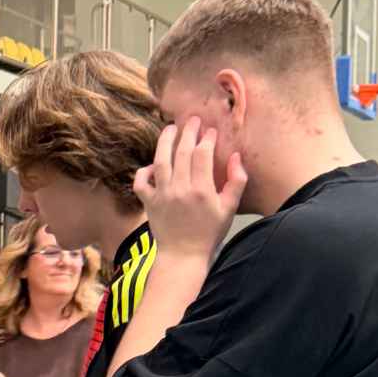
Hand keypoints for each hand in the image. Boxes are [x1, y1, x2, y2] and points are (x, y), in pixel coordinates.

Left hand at [133, 118, 246, 262]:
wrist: (183, 256)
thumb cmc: (209, 233)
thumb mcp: (230, 209)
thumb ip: (236, 181)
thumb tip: (235, 157)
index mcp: (202, 190)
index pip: (202, 154)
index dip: (206, 139)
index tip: (211, 131)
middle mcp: (180, 189)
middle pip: (181, 152)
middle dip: (187, 132)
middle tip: (192, 120)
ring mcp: (162, 195)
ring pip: (160, 161)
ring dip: (165, 141)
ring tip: (170, 128)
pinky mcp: (149, 203)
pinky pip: (141, 182)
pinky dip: (144, 171)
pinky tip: (153, 164)